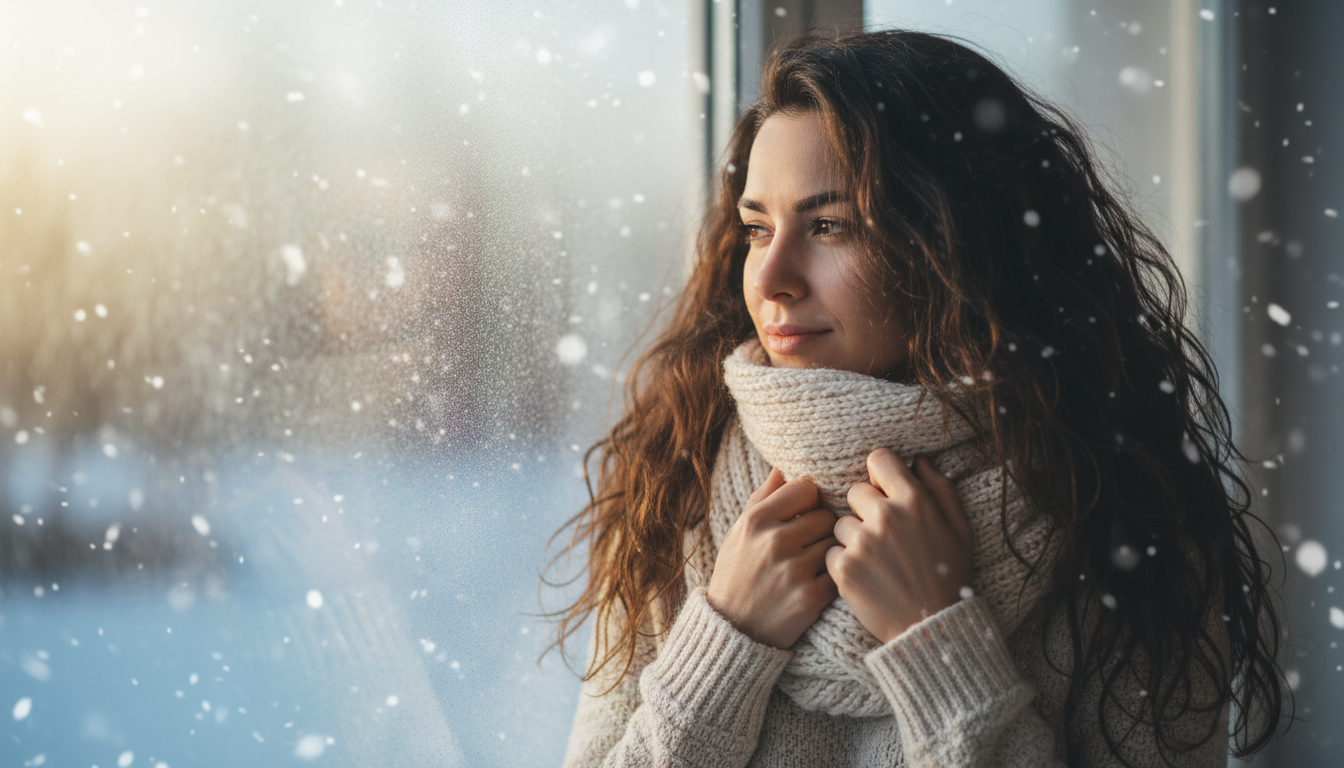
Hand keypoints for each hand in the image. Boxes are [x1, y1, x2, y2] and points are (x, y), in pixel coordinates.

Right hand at [707, 467, 838, 648]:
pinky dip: (834, 575)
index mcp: (756, 521)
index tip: (804, 514)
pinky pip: (839, 571)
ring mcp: (794, 570)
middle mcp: (774, 542)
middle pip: (826, 515)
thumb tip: (783, 468)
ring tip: (814, 562)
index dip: (809, 501)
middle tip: (810, 542)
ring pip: (836, 542)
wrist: (734, 631)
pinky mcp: (811, 598)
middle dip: (822, 528)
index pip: (806, 488)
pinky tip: (819, 581)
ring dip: (830, 551)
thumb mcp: (739, 533)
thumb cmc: (738, 574)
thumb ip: (762, 498)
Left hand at [826, 448, 973, 642]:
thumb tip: (919, 460)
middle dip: (866, 509)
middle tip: (884, 536)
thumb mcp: (960, 529)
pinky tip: (867, 577)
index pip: (879, 459)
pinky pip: (832, 551)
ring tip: (877, 561)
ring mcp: (862, 543)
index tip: (885, 490)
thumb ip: (941, 489)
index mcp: (915, 502)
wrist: (932, 628)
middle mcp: (886, 517)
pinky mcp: (844, 569)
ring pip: (841, 523)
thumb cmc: (950, 577)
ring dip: (853, 538)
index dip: (881, 474)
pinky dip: (844, 563)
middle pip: (855, 491)